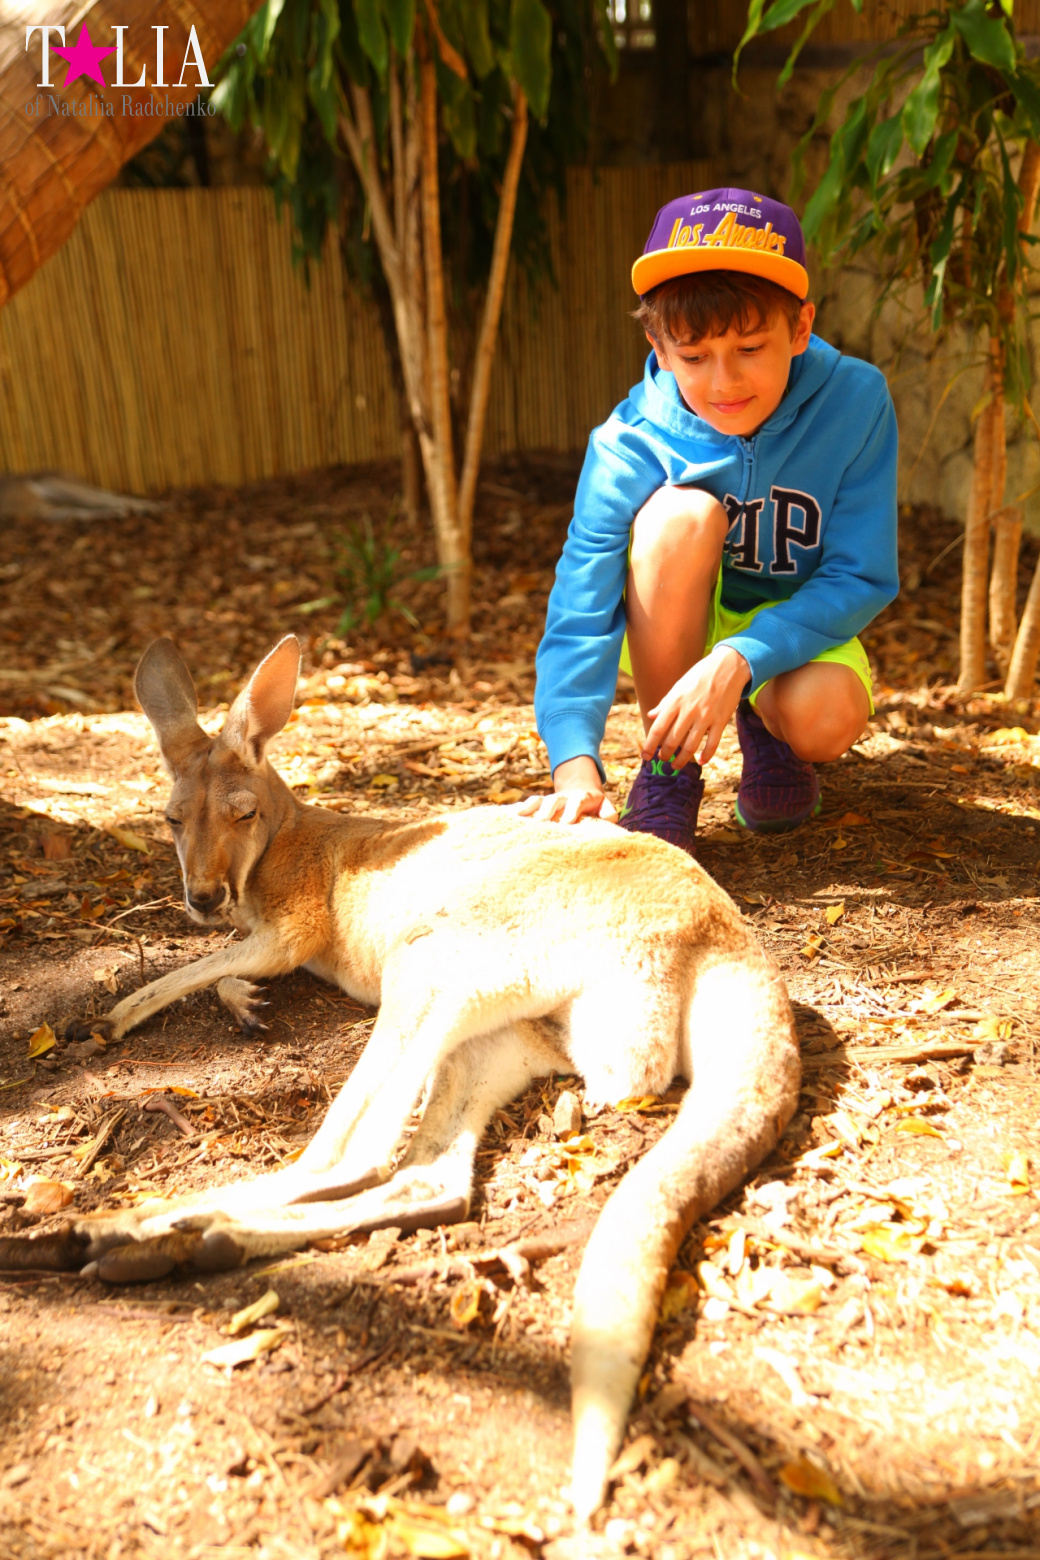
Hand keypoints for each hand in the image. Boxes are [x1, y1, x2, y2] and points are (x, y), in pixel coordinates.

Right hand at [515, 755, 618, 824]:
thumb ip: (609, 813)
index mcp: (582, 797)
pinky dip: (516, 809)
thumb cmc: (595, 806)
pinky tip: (504, 816)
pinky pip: (527, 805)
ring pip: (538, 800)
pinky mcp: (539, 804)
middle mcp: (564, 797)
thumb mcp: (605, 807)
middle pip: (554, 800)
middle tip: (540, 822)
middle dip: (547, 810)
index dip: (572, 811)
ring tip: (517, 817)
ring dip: (528, 808)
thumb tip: (609, 819)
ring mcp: (550, 800)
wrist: (580, 792)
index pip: (577, 802)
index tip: (566, 823)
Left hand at [642, 645, 749, 768]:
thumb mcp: (679, 685)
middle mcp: (688, 711)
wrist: (728, 666)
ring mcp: (706, 717)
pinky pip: (712, 744)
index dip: (649, 745)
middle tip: (662, 759)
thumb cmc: (700, 675)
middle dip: (665, 754)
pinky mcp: (721, 721)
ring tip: (675, 765)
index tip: (644, 756)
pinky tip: (700, 761)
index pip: (658, 729)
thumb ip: (665, 703)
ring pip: (690, 746)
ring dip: (681, 760)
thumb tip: (651, 716)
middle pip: (672, 741)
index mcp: (675, 701)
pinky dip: (706, 756)